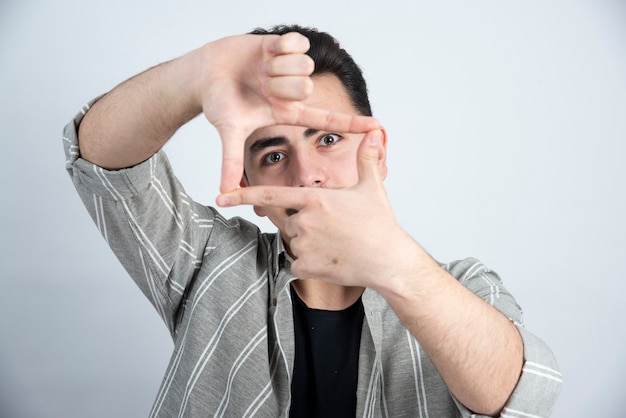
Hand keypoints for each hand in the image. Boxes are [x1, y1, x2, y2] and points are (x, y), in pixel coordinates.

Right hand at [199, 33, 379, 192]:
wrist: (205, 73)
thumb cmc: (219, 102)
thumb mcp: (230, 130)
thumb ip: (230, 161)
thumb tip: (224, 191)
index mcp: (287, 112)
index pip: (326, 119)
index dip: (351, 123)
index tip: (377, 128)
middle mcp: (293, 91)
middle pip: (307, 87)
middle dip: (280, 86)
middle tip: (261, 86)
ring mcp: (291, 68)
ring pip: (304, 65)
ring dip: (277, 66)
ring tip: (260, 69)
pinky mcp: (285, 45)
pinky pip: (298, 43)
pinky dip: (278, 47)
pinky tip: (265, 52)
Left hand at [216, 129, 418, 287]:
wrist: (388, 261)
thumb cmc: (380, 224)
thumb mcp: (371, 187)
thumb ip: (366, 158)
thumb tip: (375, 132)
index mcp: (315, 198)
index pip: (271, 194)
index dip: (243, 194)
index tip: (222, 195)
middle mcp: (304, 220)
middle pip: (290, 220)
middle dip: (307, 224)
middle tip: (334, 230)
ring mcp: (304, 244)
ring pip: (296, 241)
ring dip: (310, 243)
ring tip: (338, 244)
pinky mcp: (306, 267)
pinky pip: (298, 263)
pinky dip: (311, 263)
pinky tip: (333, 259)